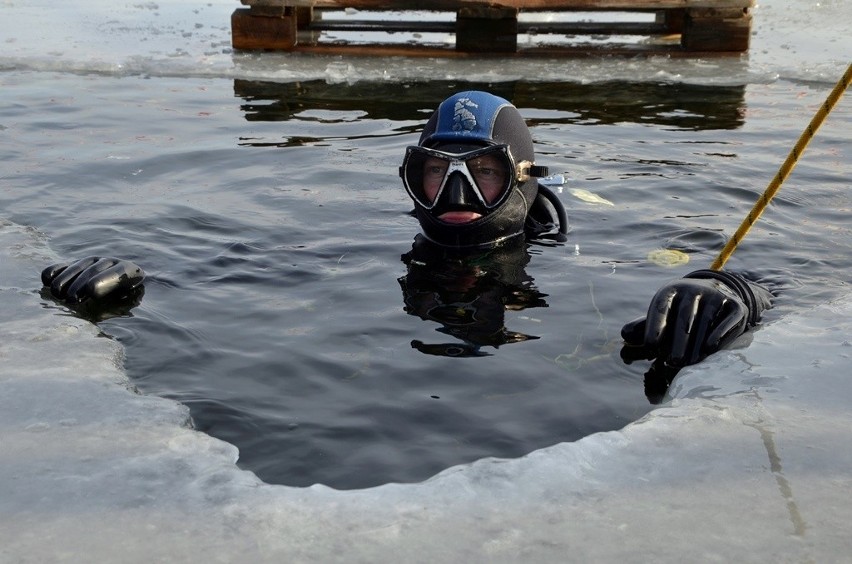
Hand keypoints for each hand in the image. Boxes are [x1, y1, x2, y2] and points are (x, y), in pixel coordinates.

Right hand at [41, 256, 144, 309]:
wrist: (125, 284)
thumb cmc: (127, 302)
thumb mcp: (128, 305)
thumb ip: (119, 309)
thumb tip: (103, 325)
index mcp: (129, 272)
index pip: (118, 273)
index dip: (104, 280)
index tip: (91, 291)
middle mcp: (110, 262)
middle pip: (94, 271)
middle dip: (80, 284)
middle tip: (70, 299)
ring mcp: (93, 261)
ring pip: (78, 266)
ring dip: (65, 279)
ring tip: (57, 293)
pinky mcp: (79, 264)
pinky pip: (65, 265)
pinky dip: (56, 271)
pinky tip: (47, 281)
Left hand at [621, 269, 771, 368]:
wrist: (716, 295)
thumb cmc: (680, 313)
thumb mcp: (662, 316)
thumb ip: (643, 327)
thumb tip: (624, 334)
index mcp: (671, 291)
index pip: (661, 308)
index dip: (655, 327)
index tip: (650, 347)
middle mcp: (693, 290)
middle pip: (684, 318)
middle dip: (677, 342)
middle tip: (671, 363)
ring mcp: (715, 296)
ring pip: (705, 322)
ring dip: (697, 344)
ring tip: (689, 364)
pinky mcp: (735, 305)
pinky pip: (727, 320)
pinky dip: (719, 334)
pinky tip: (710, 349)